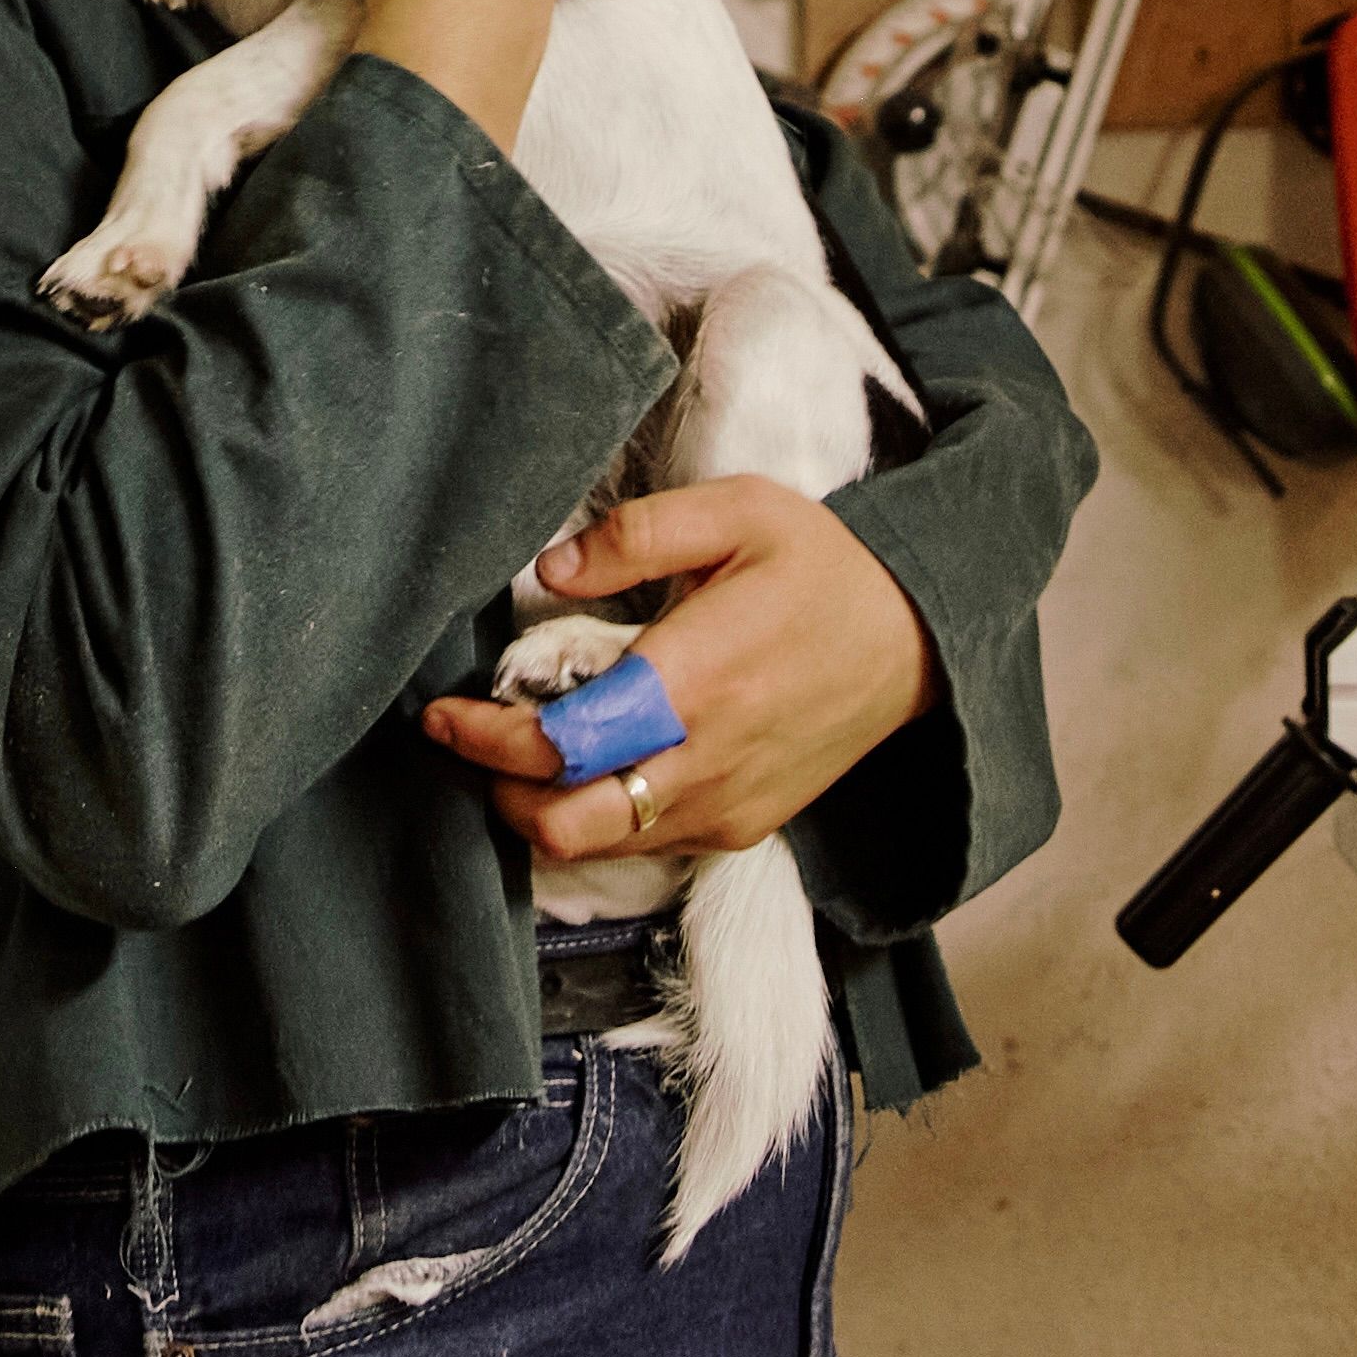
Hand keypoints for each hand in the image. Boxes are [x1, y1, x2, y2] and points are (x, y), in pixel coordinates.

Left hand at [420, 479, 936, 859]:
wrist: (915, 639)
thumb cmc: (820, 566)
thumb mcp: (737, 511)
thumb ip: (636, 533)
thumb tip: (548, 566)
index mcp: (698, 679)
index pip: (566, 740)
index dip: (488, 739)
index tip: (442, 714)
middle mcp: (709, 761)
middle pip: (565, 819)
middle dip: (497, 786)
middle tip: (461, 737)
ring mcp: (726, 806)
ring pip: (599, 845)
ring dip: (538, 808)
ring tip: (511, 751)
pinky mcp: (741, 827)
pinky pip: (644, 845)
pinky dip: (593, 819)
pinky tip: (579, 768)